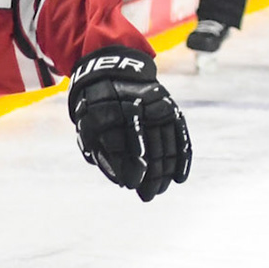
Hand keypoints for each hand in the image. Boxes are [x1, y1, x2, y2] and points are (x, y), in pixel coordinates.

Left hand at [67, 47, 190, 201]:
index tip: (130, 185)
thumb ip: (100, 150)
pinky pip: (179, 136)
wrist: (112, 71)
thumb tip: (118, 178)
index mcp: (111, 113)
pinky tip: (179, 177)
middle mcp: (137, 110)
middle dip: (149, 176)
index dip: (128, 168)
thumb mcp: (87, 124)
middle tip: (147, 196)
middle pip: (148, 148)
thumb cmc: (95, 106)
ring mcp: (155, 109)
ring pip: (165, 145)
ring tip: (160, 190)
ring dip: (164, 171)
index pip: (124, 146)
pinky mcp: (169, 109)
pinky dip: (181, 158)